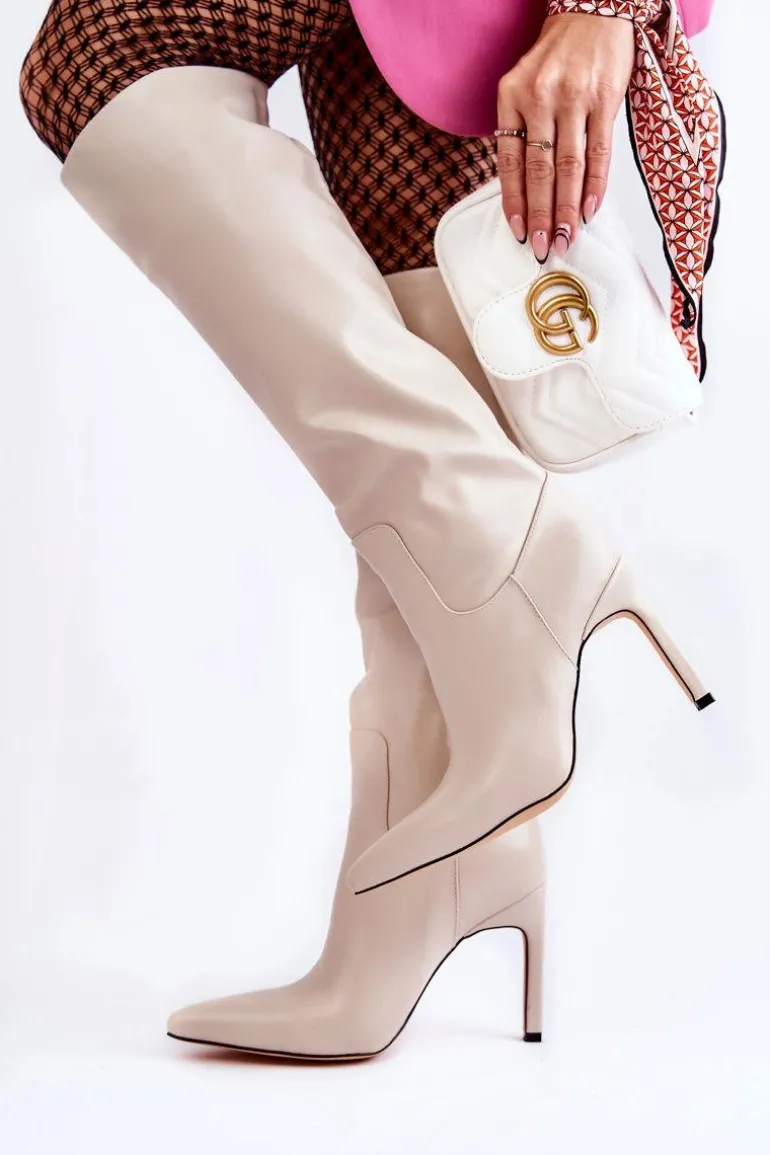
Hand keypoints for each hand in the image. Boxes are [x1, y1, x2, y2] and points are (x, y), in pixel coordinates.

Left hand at [496, 13, 634, 261]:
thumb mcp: (524, 85)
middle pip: (540, 169)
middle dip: (542, 214)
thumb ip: (521, 129)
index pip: (510, 160)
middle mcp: (541, 97)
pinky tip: (590, 209)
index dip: (515, 200)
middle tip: (544, 246)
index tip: (519, 231)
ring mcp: (574, 98)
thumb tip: (524, 188)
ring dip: (568, 208)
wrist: (593, 10)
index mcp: (512, 96)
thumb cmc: (557, 56)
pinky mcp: (605, 98)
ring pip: (569, 165)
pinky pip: (600, 150)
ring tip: (567, 237)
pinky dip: (595, 184)